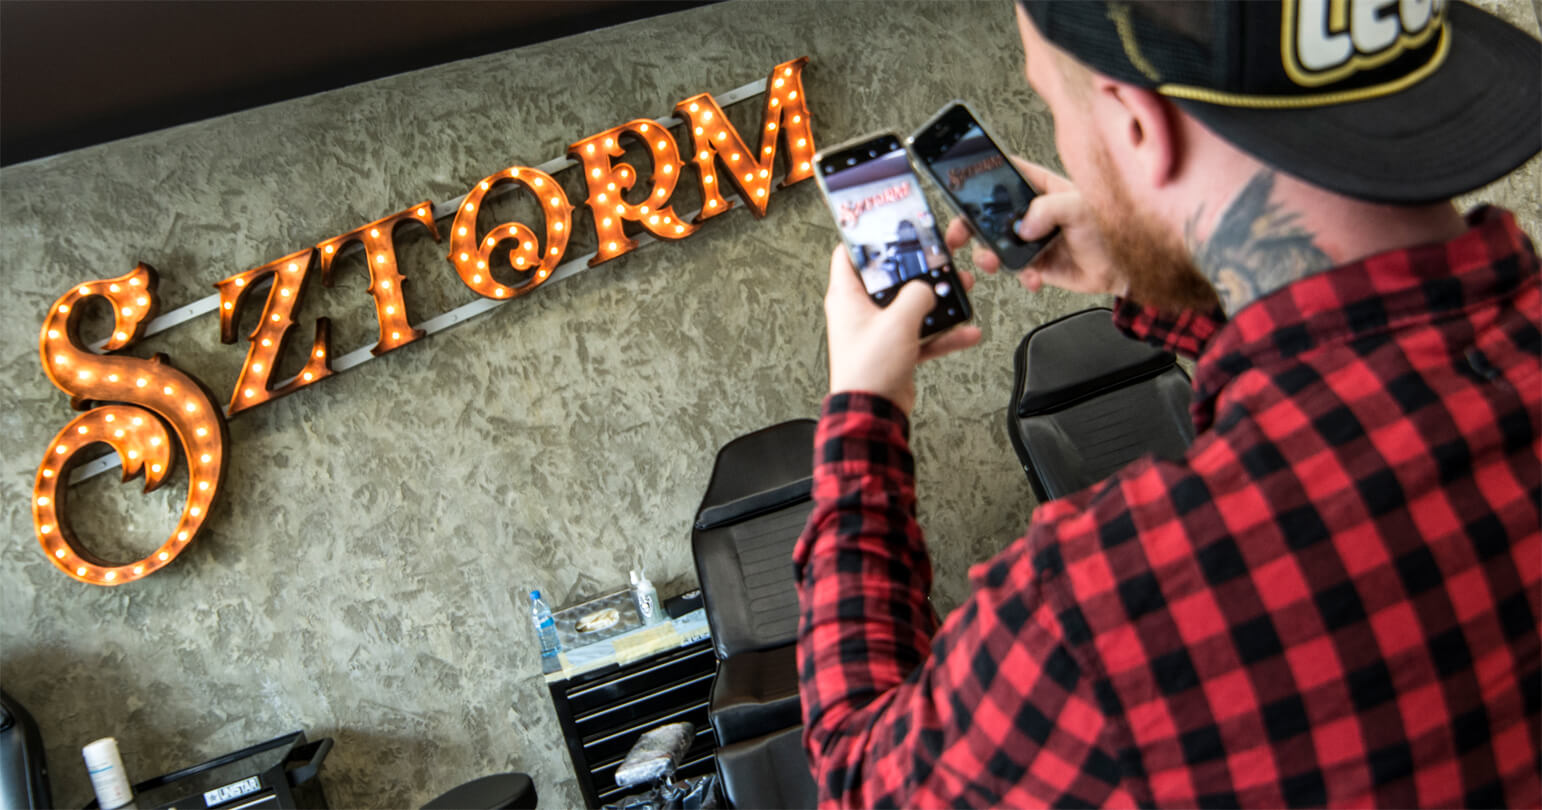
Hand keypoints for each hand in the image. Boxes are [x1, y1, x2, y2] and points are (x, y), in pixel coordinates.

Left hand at [824, 244, 981, 414]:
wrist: (873, 413)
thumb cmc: (869, 369)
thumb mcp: (898, 321)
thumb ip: (917, 295)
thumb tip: (927, 288)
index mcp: (847, 296)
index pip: (849, 254)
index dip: (868, 238)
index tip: (892, 227)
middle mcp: (860, 311)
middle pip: (890, 278)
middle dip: (918, 268)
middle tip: (940, 256)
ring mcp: (878, 331)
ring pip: (910, 305)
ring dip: (937, 299)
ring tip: (960, 289)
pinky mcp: (894, 350)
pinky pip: (922, 334)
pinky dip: (943, 334)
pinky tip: (966, 331)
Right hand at [944, 157, 1126, 295]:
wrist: (1125, 269)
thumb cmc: (1113, 229)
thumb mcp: (1080, 207)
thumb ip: (1048, 209)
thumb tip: (1023, 226)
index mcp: (1044, 188)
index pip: (1008, 173)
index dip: (984, 174)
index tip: (963, 180)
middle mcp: (1035, 212)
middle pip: (991, 213)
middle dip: (971, 223)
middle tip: (959, 233)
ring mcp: (1034, 239)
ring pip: (997, 244)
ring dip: (989, 255)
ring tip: (992, 260)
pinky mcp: (1037, 264)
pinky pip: (1017, 269)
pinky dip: (1021, 276)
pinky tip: (1032, 276)